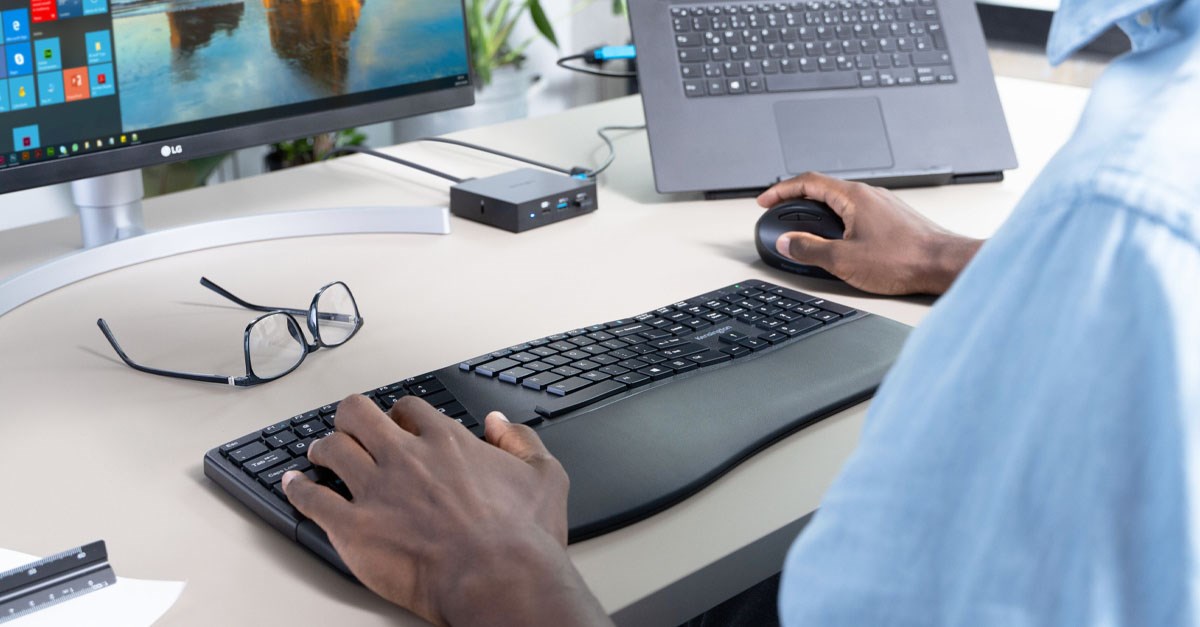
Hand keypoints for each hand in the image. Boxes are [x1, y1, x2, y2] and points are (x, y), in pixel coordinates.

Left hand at [282, 395, 611, 626]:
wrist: (500, 579)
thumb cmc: (522, 538)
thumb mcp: (544, 475)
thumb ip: (520, 440)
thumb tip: (498, 423)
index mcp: (447, 442)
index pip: (409, 409)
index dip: (400, 414)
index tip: (398, 423)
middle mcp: (406, 457)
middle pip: (359, 415)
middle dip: (350, 417)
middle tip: (347, 426)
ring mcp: (377, 491)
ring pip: (331, 450)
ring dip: (322, 448)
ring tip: (318, 452)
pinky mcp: (355, 528)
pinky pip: (312, 499)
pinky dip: (298, 489)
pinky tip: (294, 486)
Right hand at [757, 172, 982, 294]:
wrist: (944, 264)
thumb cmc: (903, 260)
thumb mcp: (843, 259)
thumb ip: (809, 248)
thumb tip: (787, 242)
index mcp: (853, 197)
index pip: (807, 182)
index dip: (781, 190)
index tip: (765, 199)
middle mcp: (869, 194)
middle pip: (822, 188)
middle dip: (796, 200)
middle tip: (780, 212)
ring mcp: (882, 205)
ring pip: (840, 201)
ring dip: (818, 211)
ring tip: (805, 229)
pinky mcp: (892, 218)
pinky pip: (856, 211)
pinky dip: (837, 220)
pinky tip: (838, 238)